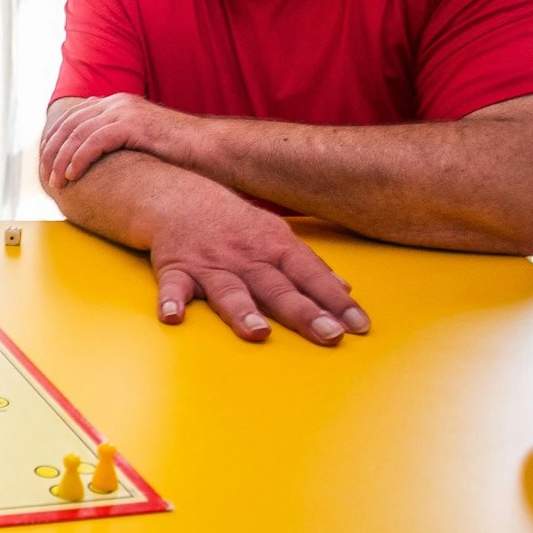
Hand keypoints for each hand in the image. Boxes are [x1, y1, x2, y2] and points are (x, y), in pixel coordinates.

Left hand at [41, 94, 201, 187]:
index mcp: (116, 104)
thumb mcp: (139, 143)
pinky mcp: (133, 125)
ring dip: (61, 159)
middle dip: (52, 151)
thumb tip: (94, 162)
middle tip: (44, 175)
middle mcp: (117, 103)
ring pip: (78, 134)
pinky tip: (72, 175)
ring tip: (55, 181)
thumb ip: (117, 144)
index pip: (73, 118)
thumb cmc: (177, 154)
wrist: (209, 149)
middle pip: (69, 124)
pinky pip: (95, 141)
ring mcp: (125, 112)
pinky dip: (79, 159)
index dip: (54, 140)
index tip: (44, 162)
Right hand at [147, 191, 369, 345]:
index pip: (312, 275)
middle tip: (329, 336)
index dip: (337, 300)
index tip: (359, 326)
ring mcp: (210, 263)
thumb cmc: (232, 223)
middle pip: (278, 287)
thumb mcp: (275, 234)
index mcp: (274, 246)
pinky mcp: (176, 268)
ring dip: (243, 310)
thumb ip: (307, 265)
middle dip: (304, 312)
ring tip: (258, 333)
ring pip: (229, 289)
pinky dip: (172, 301)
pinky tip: (173, 317)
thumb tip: (344, 290)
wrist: (177, 195)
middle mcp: (245, 256)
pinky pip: (174, 286)